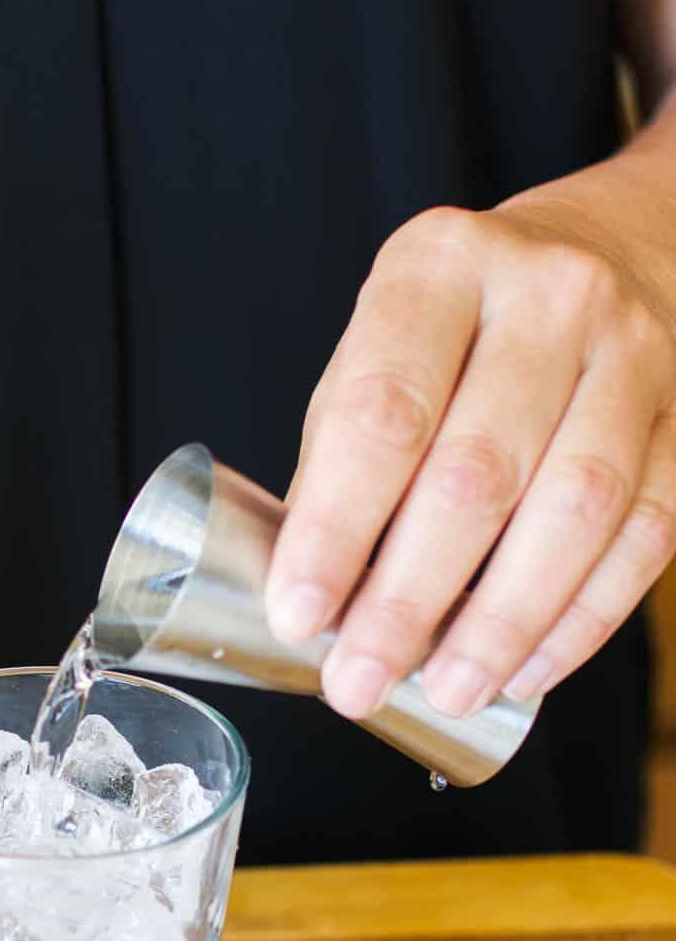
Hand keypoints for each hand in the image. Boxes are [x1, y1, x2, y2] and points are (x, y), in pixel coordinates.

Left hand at [264, 201, 675, 720]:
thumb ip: (344, 461)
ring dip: (502, 623)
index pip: (382, 415)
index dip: (335, 528)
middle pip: (477, 473)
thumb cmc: (461, 330)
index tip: (300, 615)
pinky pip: (645, 535)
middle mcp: (547, 297)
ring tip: (446, 691)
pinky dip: (582, 619)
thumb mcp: (380, 352)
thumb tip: (315, 599)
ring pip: (575, 510)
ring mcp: (634, 353)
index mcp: (440, 267)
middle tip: (359, 682)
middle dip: (408, 600)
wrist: (613, 249)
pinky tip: (525, 670)